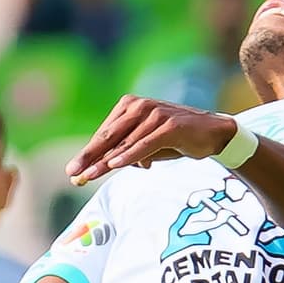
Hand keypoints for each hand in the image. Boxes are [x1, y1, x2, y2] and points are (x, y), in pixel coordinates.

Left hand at [66, 98, 236, 185]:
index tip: (71, 172)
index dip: (88, 154)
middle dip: (89, 157)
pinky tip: (115, 166)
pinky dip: (130, 156)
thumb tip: (99, 168)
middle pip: (109, 137)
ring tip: (88, 176)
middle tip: (72, 173)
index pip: (104, 134)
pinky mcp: (169, 125)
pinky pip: (145, 144)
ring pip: (124, 143)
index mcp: (129, 107)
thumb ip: (124, 153)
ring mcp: (154, 114)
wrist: (211, 133)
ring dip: (105, 162)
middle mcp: (139, 107)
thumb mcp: (145, 147)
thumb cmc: (175, 140)